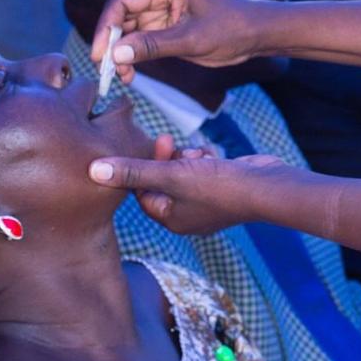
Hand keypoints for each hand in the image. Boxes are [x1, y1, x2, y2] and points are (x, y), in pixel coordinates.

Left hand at [90, 151, 304, 235]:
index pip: (142, 192)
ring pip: (184, 174)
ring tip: (197, 153)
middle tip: (168, 141)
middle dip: (166, 160)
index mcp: (171, 219)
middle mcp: (187, 216)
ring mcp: (208, 204)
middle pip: (162, 181)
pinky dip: (205, 160)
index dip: (142, 166)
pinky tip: (213, 155)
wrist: (268, 188)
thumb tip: (93, 170)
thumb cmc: (220, 186)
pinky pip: (204, 172)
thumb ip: (133, 170)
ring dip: (186, 158)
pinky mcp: (224, 190)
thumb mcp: (171, 175)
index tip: (152, 144)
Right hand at [91, 0, 273, 82]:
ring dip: (121, 52)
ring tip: (122, 76)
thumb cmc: (232, 28)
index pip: (123, 0)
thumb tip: (116, 53)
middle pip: (121, 14)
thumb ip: (153, 45)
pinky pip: (139, 37)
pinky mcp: (164, 22)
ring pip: (127, 28)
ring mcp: (161, 5)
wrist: (256, 34)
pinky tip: (130, 73)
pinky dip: (133, 54)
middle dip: (112, 42)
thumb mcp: (192, 40)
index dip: (106, 26)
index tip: (99, 53)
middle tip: (106, 69)